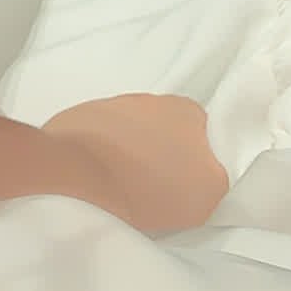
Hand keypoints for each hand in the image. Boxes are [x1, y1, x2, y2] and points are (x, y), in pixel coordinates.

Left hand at [42, 94, 229, 236]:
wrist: (78, 175)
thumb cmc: (151, 184)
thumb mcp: (209, 192)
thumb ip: (214, 172)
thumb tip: (203, 168)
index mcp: (185, 109)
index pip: (201, 129)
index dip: (196, 156)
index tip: (186, 179)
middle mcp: (148, 98)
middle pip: (164, 128)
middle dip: (161, 152)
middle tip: (156, 184)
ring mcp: (108, 105)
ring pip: (129, 131)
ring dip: (129, 152)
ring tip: (124, 185)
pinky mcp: (76, 118)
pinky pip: (97, 137)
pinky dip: (100, 154)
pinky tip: (98, 178)